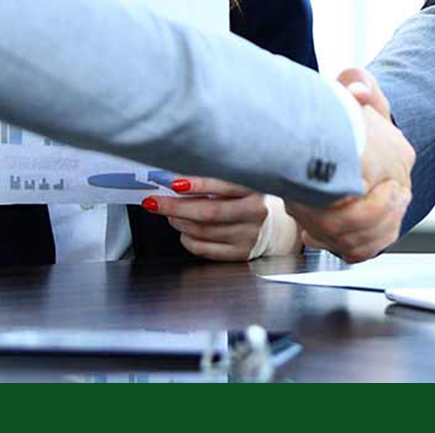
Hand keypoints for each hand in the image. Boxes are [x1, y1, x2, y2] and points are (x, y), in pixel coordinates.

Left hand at [141, 176, 301, 261]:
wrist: (279, 226)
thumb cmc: (254, 200)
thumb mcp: (244, 184)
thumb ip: (218, 183)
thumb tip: (180, 180)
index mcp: (256, 190)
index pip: (223, 185)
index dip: (197, 184)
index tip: (173, 183)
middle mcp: (254, 214)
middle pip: (208, 213)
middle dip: (175, 207)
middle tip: (155, 202)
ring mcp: (248, 236)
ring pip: (202, 232)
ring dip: (179, 222)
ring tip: (169, 213)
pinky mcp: (240, 253)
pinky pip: (205, 249)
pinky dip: (187, 239)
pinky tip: (184, 231)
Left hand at [286, 68, 413, 262]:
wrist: (355, 135)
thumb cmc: (352, 113)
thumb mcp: (354, 89)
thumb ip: (358, 84)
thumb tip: (358, 94)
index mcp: (397, 156)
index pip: (374, 194)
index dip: (335, 200)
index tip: (306, 194)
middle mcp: (401, 187)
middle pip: (367, 224)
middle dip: (326, 220)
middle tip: (298, 209)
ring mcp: (392, 212)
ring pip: (364, 242)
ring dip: (328, 235)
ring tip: (303, 221)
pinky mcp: (380, 231)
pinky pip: (363, 251)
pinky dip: (337, 247)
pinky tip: (314, 233)